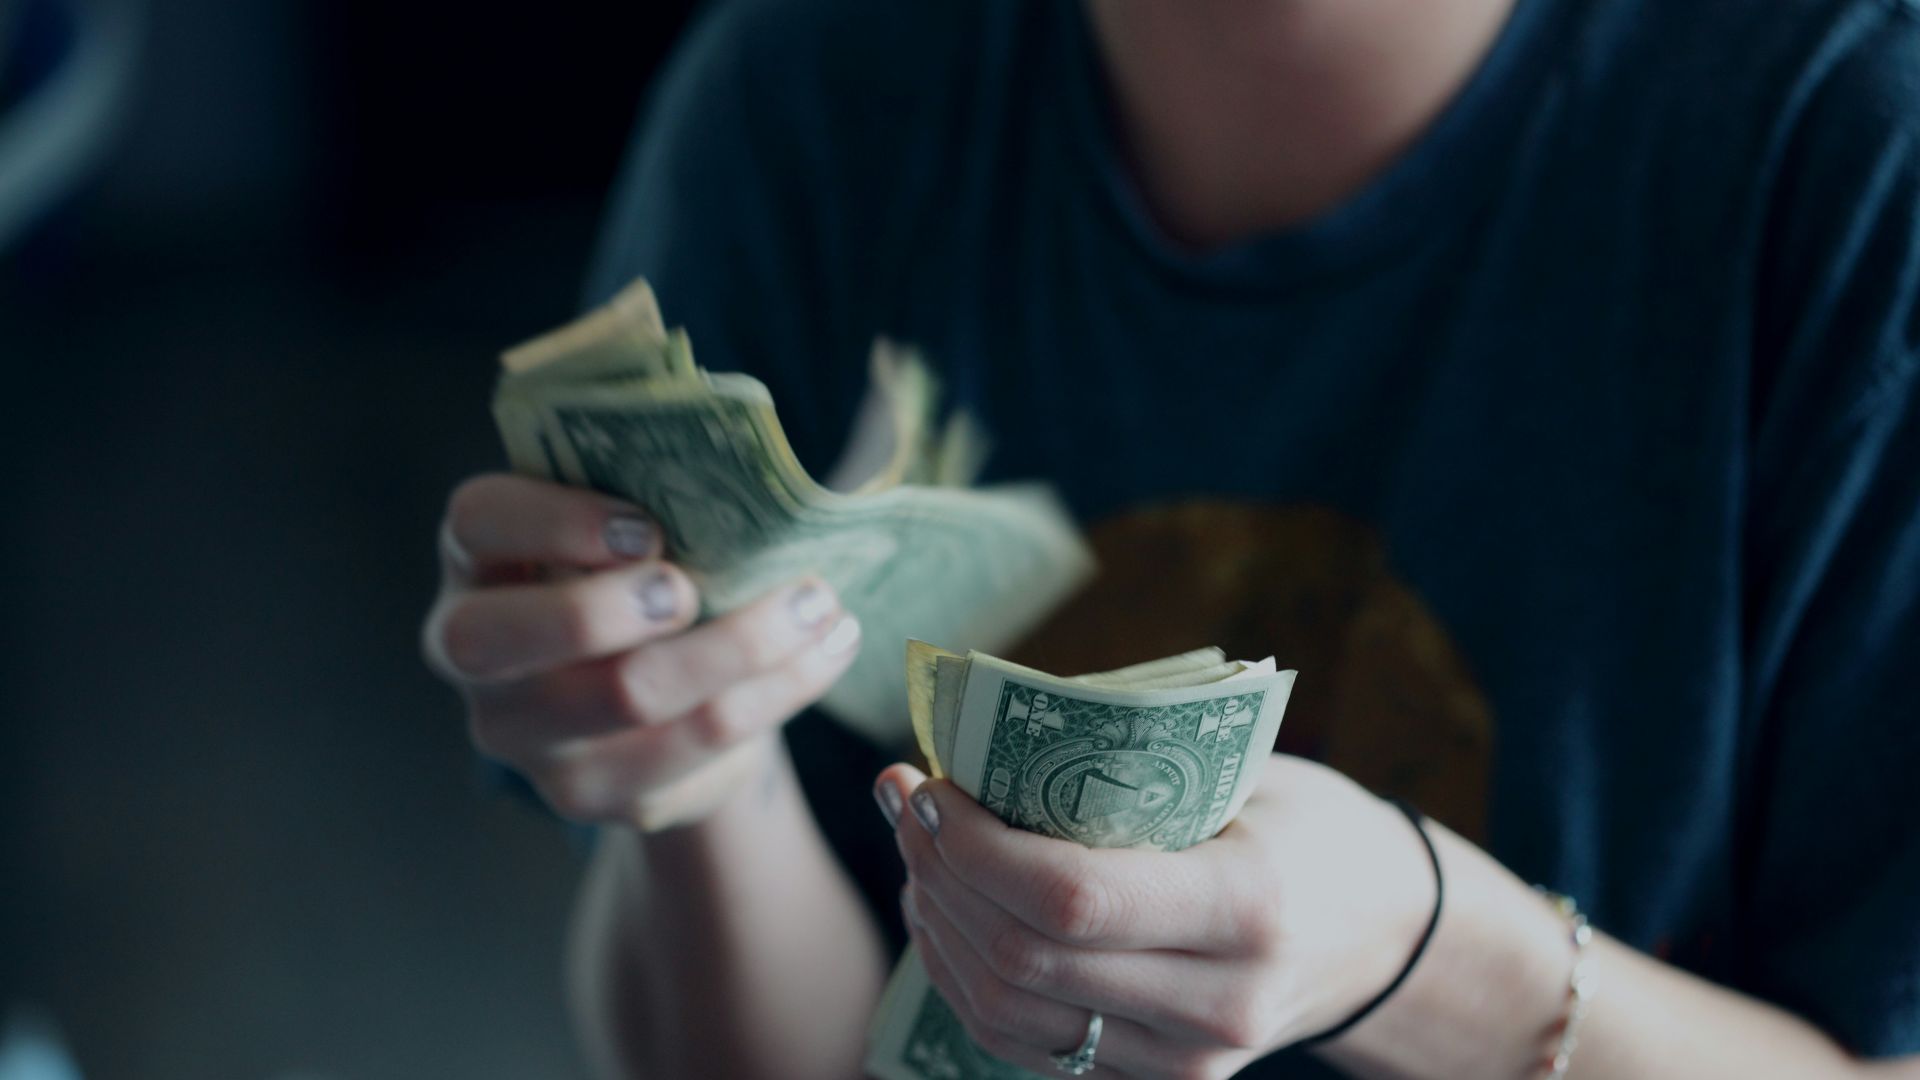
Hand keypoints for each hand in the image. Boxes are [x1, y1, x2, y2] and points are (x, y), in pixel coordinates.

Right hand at [422, 473, 861, 829]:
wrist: (659, 700)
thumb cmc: (640, 578)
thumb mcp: (628, 529)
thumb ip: (651, 496)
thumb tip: (745, 474)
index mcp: (478, 560)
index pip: (477, 523)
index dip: (553, 521)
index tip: (646, 527)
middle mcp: (474, 653)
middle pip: (504, 638)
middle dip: (608, 608)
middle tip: (693, 589)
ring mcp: (527, 736)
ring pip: (627, 695)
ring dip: (741, 644)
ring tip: (818, 603)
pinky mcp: (595, 792)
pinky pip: (697, 744)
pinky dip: (778, 690)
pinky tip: (827, 649)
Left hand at [877, 755, 1435, 1078]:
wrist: (1383, 934)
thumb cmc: (1307, 826)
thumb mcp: (1243, 774)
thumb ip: (1128, 766)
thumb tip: (981, 737)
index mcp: (1247, 907)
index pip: (1070, 898)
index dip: (974, 846)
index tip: (930, 785)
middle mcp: (1217, 1003)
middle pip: (1023, 960)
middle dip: (939, 874)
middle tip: (905, 801)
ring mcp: (1187, 1062)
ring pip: (1007, 1014)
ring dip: (937, 926)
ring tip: (917, 851)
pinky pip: (1025, 1044)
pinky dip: (967, 976)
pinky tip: (947, 911)